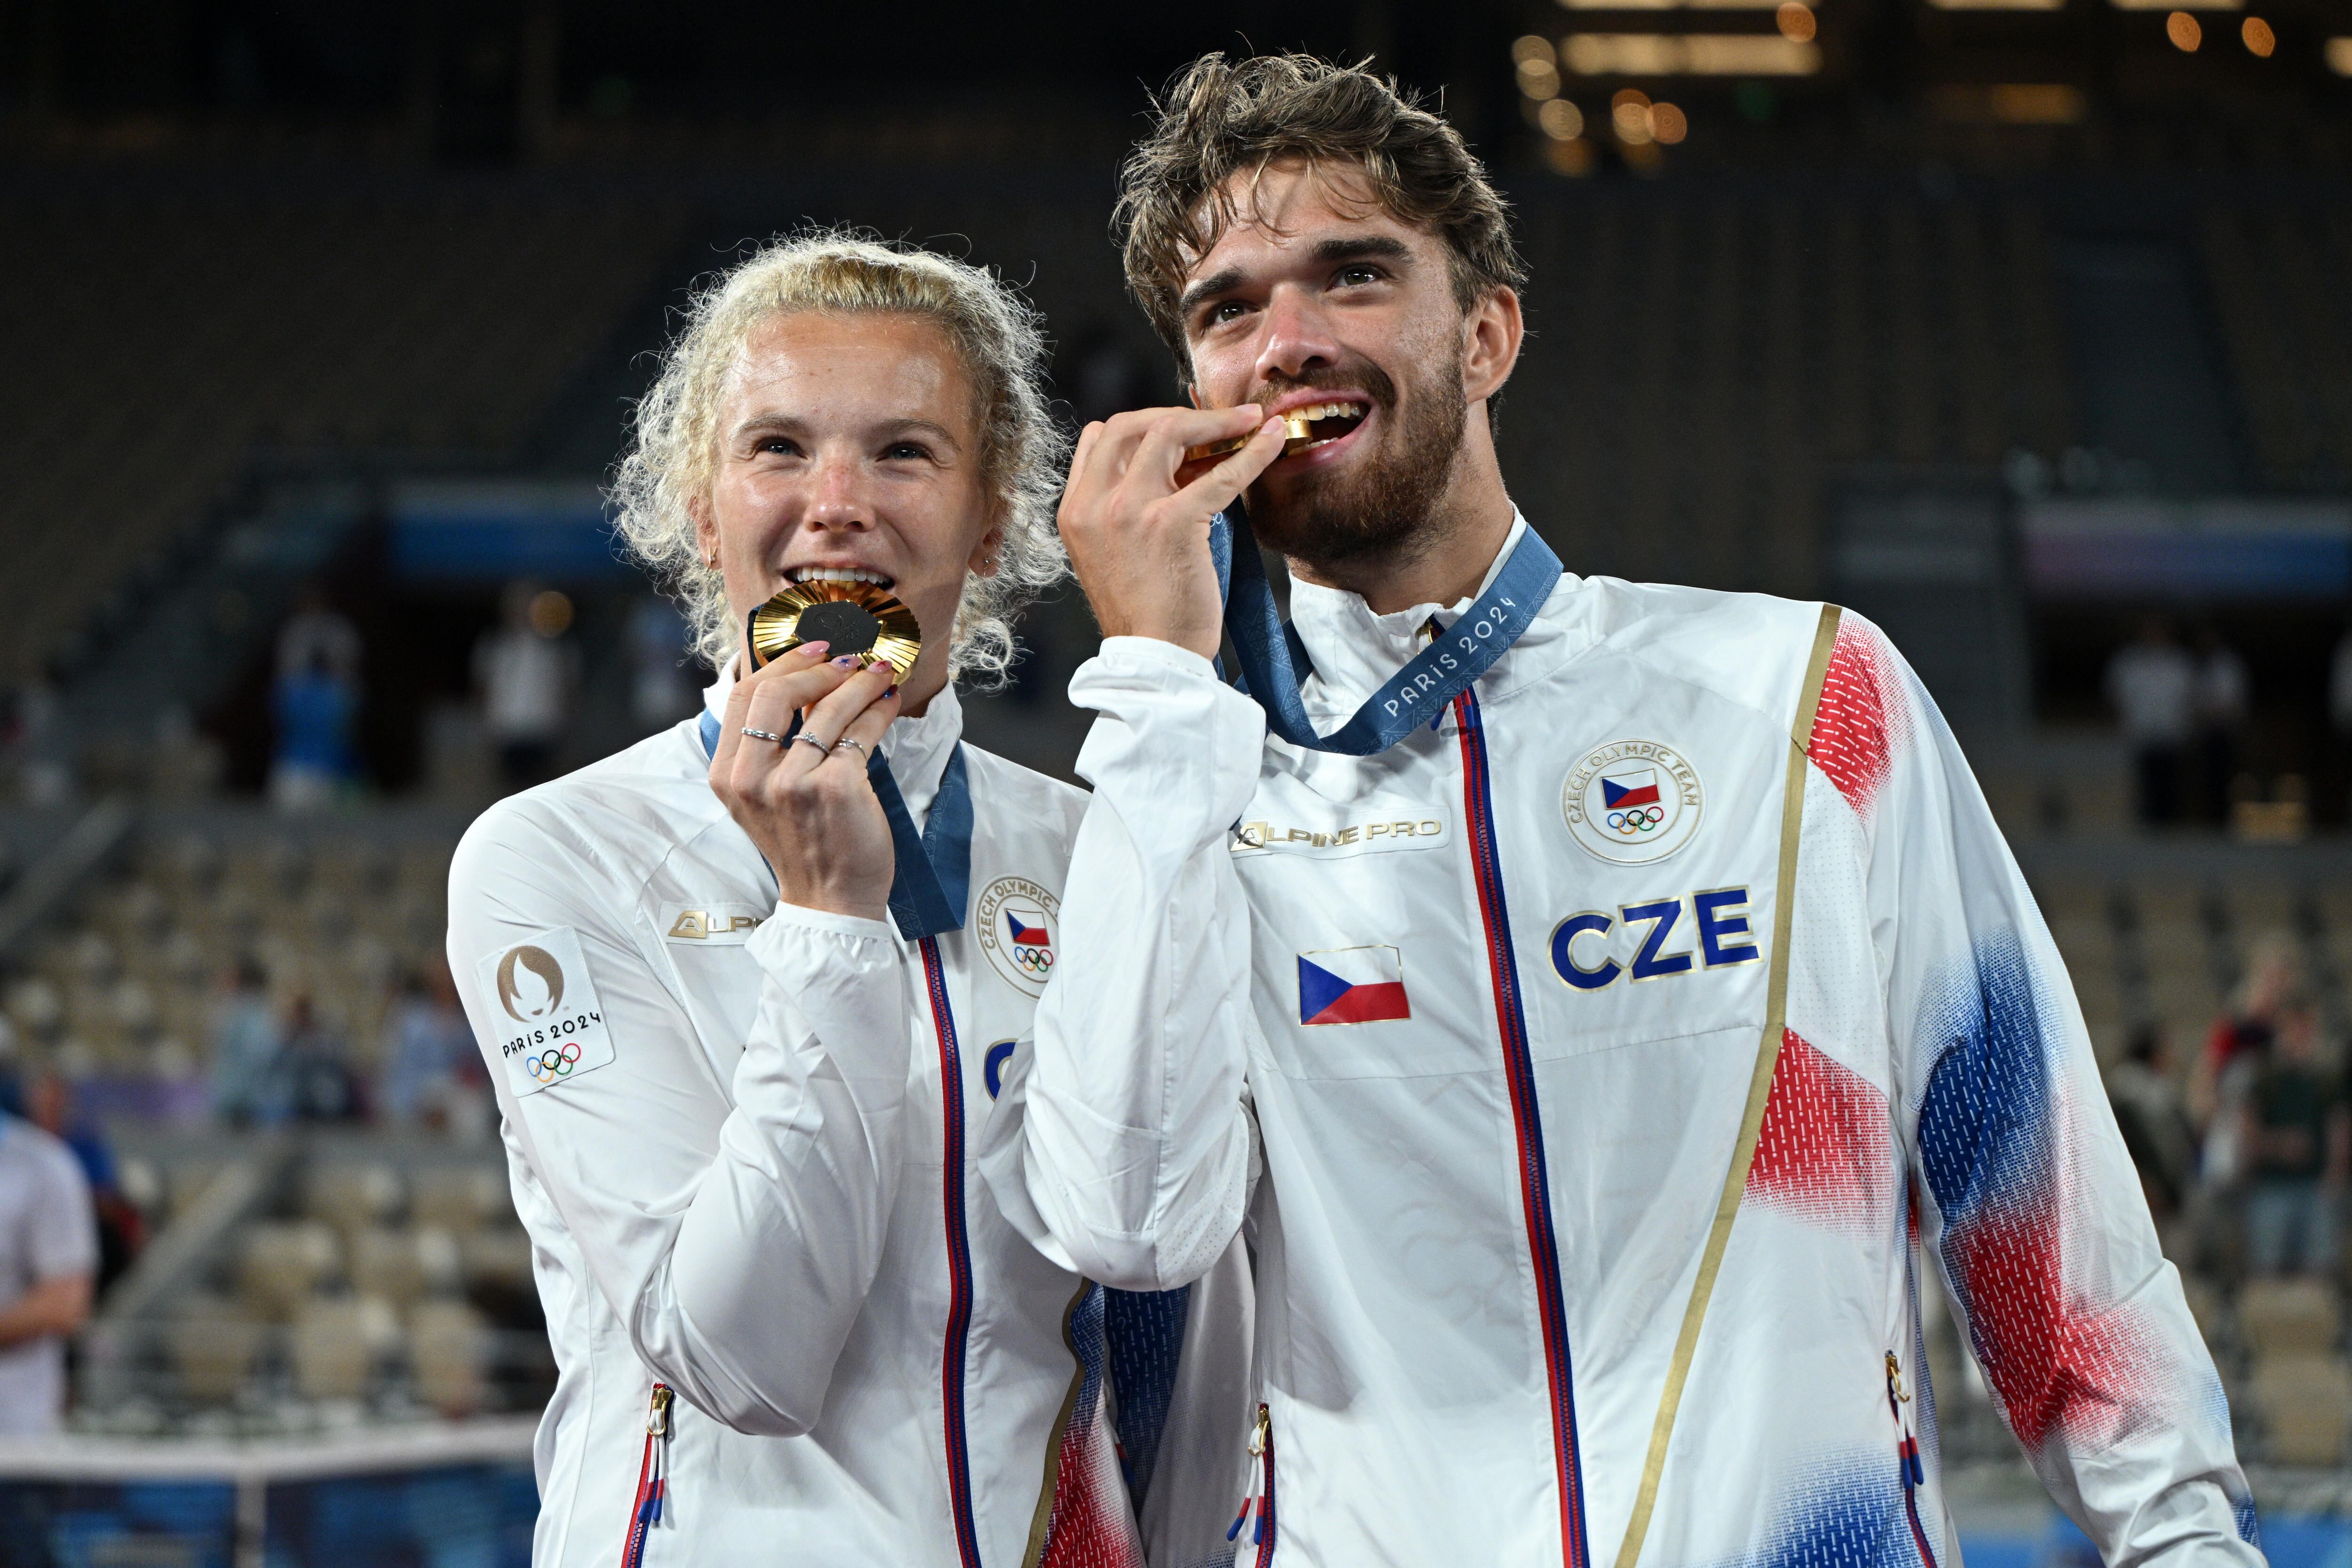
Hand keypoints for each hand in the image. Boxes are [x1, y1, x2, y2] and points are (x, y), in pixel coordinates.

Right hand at [709, 643, 902, 921]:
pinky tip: (889, 702)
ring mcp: (793, 784)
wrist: (830, 900)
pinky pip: (859, 731)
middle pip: (775, 691)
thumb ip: (767, 748)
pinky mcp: (836, 788)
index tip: (814, 649)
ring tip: (879, 672)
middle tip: (848, 657)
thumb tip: (799, 681)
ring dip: (858, 681)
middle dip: (817, 665)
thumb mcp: (764, 798)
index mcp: (727, 775)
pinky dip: (878, 709)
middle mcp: (752, 779)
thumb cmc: (805, 845)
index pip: (743, 695)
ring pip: (826, 708)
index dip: (780, 662)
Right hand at [1057, 404, 1286, 658]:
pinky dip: (1252, 452)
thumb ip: (1121, 508)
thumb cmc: (1142, 612)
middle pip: (1129, 423)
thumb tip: (1171, 465)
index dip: (1141, 424)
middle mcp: (1094, 504)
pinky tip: (1273, 441)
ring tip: (1247, 420)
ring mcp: (1129, 510)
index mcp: (1075, 510)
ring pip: (1168, 432)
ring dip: (1213, 420)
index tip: (1177, 431)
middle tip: (1214, 421)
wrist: (1153, 659)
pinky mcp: (1172, 523)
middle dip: (1175, 413)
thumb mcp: (1110, 553)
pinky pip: (1220, 473)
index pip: (1099, 438)